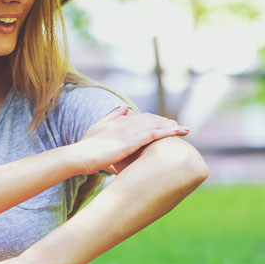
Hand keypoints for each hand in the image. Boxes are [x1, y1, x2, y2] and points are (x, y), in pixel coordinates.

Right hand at [73, 105, 189, 174]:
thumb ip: (112, 117)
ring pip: (155, 126)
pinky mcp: (130, 142)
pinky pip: (153, 134)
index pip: (142, 118)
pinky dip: (167, 132)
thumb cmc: (86, 146)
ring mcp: (129, 132)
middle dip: (167, 122)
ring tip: (185, 130)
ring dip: (171, 127)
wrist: (79, 156)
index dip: (156, 120)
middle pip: (152, 120)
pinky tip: (177, 133)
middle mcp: (126, 123)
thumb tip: (125, 107)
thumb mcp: (98, 127)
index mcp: (119, 121)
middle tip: (180, 127)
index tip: (167, 123)